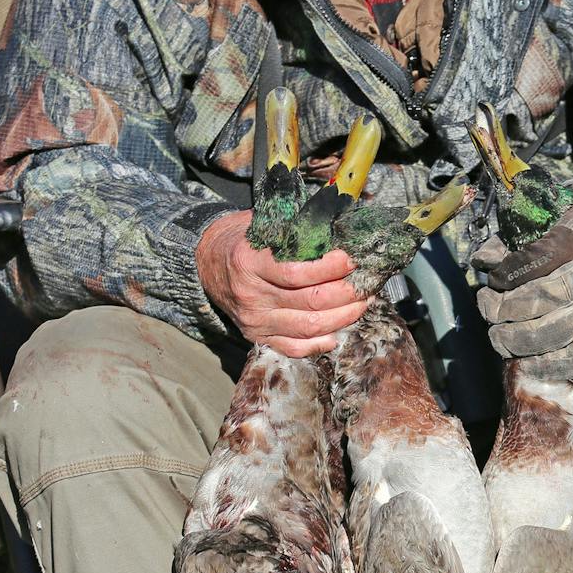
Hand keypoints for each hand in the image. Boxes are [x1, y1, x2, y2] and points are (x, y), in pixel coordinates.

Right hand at [196, 210, 370, 356]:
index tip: (352, 260)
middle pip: (310, 303)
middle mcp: (251, 295)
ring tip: (361, 303)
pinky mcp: (259, 338)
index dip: (331, 268)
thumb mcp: (262, 224)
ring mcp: (254, 321)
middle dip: (347, 294)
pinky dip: (321, 343)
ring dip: (343, 317)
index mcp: (249, 262)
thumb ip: (296, 230)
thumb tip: (341, 231)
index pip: (297, 272)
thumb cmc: (243, 239)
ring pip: (309, 328)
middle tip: (366, 284)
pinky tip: (338, 331)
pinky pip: (295, 348)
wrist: (205, 263)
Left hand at [471, 166, 572, 378]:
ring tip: (500, 337)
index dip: (507, 276)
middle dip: (509, 312)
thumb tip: (483, 262)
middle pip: (548, 302)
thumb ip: (516, 237)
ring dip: (522, 343)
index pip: (538, 263)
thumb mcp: (554, 213)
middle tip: (488, 311)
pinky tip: (525, 361)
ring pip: (561, 336)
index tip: (491, 281)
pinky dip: (547, 366)